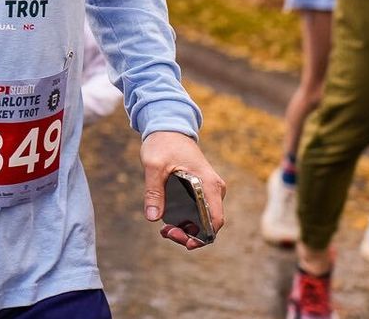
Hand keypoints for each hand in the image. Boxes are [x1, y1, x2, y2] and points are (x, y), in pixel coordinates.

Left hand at [141, 131, 226, 248]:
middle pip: (209, 224)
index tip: (184, 242)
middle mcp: (214, 190)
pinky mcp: (200, 191)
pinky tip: (167, 220)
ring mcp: (208, 191)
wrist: (168, 127)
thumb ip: (154, 191)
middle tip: (165, 232)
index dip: (202, 237)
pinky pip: (197, 212)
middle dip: (188, 234)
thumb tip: (153, 218)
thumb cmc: (163, 143)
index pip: (215, 220)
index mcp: (209, 185)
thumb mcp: (154, 166)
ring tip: (164, 228)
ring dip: (185, 228)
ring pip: (202, 220)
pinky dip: (184, 219)